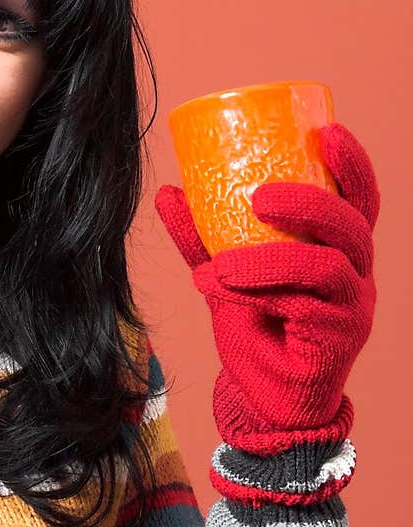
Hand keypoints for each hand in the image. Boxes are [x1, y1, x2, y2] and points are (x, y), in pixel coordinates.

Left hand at [154, 122, 379, 452]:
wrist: (263, 397)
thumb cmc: (255, 328)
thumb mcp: (225, 275)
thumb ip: (202, 238)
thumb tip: (168, 190)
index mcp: (337, 247)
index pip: (358, 197)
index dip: (351, 162)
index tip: (325, 129)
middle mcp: (355, 272)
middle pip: (351, 224)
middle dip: (309, 203)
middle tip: (258, 196)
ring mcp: (353, 306)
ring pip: (326, 267)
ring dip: (271, 259)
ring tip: (219, 264)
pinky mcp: (339, 338)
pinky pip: (305, 307)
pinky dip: (260, 293)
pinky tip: (219, 289)